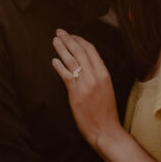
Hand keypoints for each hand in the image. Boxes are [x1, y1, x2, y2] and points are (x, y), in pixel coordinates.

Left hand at [52, 30, 120, 149]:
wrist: (106, 129)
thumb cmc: (106, 112)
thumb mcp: (107, 89)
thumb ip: (98, 76)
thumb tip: (88, 65)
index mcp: (104, 73)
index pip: (91, 50)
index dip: (80, 40)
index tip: (72, 35)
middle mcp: (95, 76)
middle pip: (80, 51)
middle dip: (69, 39)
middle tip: (60, 32)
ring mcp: (85, 84)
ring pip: (72, 60)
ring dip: (62, 48)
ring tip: (55, 41)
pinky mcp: (76, 93)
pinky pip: (66, 75)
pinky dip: (59, 66)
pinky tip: (54, 60)